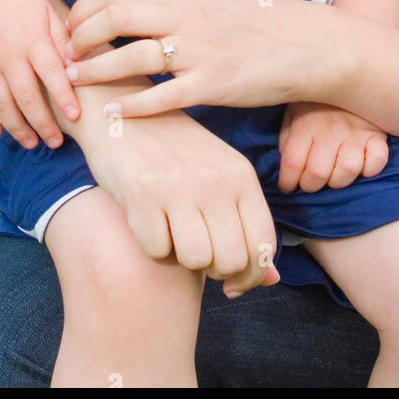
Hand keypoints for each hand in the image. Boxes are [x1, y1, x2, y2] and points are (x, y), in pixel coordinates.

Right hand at [0, 0, 80, 148]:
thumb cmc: (19, 1)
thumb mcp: (46, 12)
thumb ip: (62, 40)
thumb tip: (81, 65)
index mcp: (32, 39)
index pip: (51, 73)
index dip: (64, 97)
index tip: (76, 116)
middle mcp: (8, 54)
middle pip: (26, 96)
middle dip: (43, 123)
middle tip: (56, 143)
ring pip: (0, 104)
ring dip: (17, 128)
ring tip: (32, 143)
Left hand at [64, 0, 350, 116]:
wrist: (304, 43)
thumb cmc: (251, 23)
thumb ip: (166, 0)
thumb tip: (123, 4)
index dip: (82, 10)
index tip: (68, 28)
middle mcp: (185, 15)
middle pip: (113, 18)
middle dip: (80, 39)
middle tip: (65, 58)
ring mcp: (199, 50)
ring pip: (131, 58)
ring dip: (97, 72)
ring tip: (76, 84)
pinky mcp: (214, 84)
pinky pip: (164, 96)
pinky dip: (134, 105)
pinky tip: (114, 113)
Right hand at [87, 103, 279, 298]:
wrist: (124, 114)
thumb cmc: (175, 153)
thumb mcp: (218, 177)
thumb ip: (246, 224)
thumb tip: (274, 279)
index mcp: (241, 175)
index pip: (264, 244)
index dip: (252, 276)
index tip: (232, 284)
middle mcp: (216, 180)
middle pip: (231, 260)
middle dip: (215, 272)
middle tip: (198, 253)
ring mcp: (180, 185)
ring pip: (196, 260)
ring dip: (181, 258)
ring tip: (173, 232)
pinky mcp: (143, 193)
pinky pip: (156, 250)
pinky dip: (152, 245)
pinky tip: (148, 219)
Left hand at [277, 103, 389, 193]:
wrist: (346, 69)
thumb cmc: (317, 98)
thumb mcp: (294, 111)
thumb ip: (288, 137)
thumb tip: (287, 167)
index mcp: (305, 123)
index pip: (293, 163)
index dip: (287, 182)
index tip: (288, 186)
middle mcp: (330, 130)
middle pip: (318, 173)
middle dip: (310, 185)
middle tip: (310, 182)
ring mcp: (355, 132)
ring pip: (347, 171)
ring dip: (338, 180)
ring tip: (333, 173)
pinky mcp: (377, 135)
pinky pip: (377, 161)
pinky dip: (369, 169)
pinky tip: (361, 165)